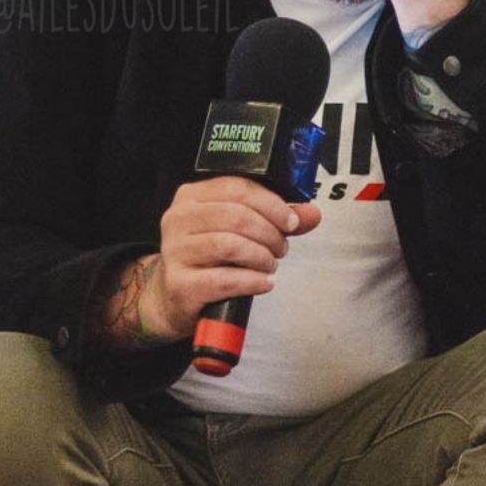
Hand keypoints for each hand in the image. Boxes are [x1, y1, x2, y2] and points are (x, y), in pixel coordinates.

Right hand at [139, 177, 320, 340]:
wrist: (174, 297)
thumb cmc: (211, 258)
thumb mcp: (240, 231)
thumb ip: (275, 220)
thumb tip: (311, 214)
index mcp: (191, 196)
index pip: (236, 188)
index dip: (271, 204)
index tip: (292, 221)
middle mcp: (178, 219)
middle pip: (235, 215)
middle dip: (269, 233)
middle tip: (281, 248)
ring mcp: (175, 251)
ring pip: (229, 245)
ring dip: (261, 256)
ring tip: (270, 265)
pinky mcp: (180, 284)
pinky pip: (224, 279)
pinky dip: (252, 281)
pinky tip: (263, 283)